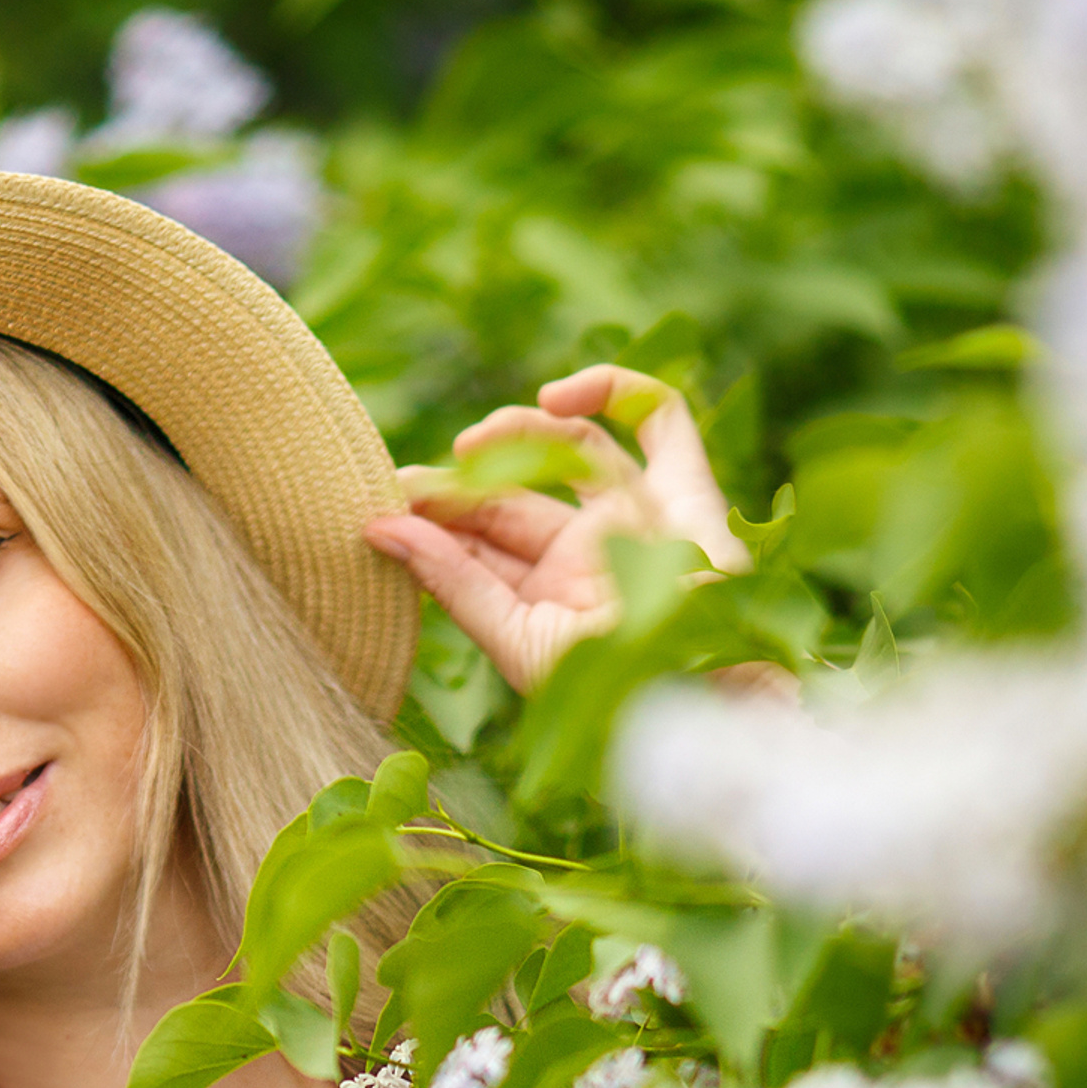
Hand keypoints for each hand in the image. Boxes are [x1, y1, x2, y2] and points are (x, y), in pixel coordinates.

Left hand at [364, 364, 750, 694]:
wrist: (708, 697)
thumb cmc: (614, 691)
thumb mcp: (517, 641)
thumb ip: (453, 585)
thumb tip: (378, 530)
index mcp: (547, 600)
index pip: (478, 545)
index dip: (432, 521)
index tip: (382, 509)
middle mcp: (589, 554)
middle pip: (511, 497)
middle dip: (457, 485)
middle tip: (407, 482)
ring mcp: (637, 516)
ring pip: (569, 448)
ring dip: (516, 434)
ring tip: (471, 445)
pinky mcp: (686, 487)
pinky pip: (660, 418)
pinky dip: (614, 390)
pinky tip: (555, 400)